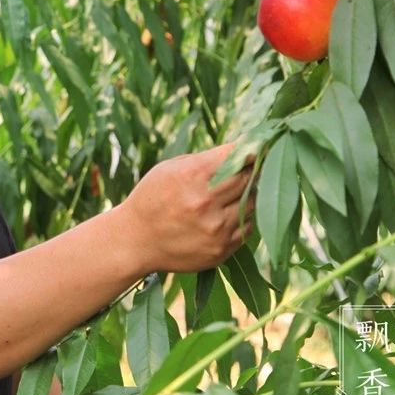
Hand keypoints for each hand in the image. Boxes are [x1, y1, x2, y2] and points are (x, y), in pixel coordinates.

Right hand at [117, 143, 253, 273]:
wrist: (135, 241)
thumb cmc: (152, 198)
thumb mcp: (170, 169)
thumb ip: (205, 160)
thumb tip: (241, 151)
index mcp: (192, 176)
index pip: (237, 155)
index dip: (251, 148)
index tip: (259, 145)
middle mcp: (205, 202)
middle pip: (249, 178)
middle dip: (252, 170)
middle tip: (252, 167)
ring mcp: (215, 228)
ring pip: (252, 203)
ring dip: (249, 195)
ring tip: (235, 193)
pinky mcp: (220, 249)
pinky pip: (247, 228)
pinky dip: (243, 218)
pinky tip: (228, 214)